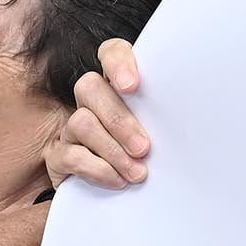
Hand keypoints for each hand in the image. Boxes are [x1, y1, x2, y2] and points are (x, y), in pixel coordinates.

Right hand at [44, 38, 151, 189]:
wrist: (125, 193)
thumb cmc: (150, 153)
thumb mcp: (161, 129)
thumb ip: (162, 115)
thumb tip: (186, 116)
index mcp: (118, 84)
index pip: (112, 52)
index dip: (118, 63)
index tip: (132, 86)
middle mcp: (90, 99)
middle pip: (90, 87)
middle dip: (119, 120)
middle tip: (144, 148)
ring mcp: (71, 126)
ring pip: (81, 122)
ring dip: (112, 150)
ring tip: (136, 172)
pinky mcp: (59, 155)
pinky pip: (72, 155)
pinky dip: (98, 170)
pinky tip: (118, 180)